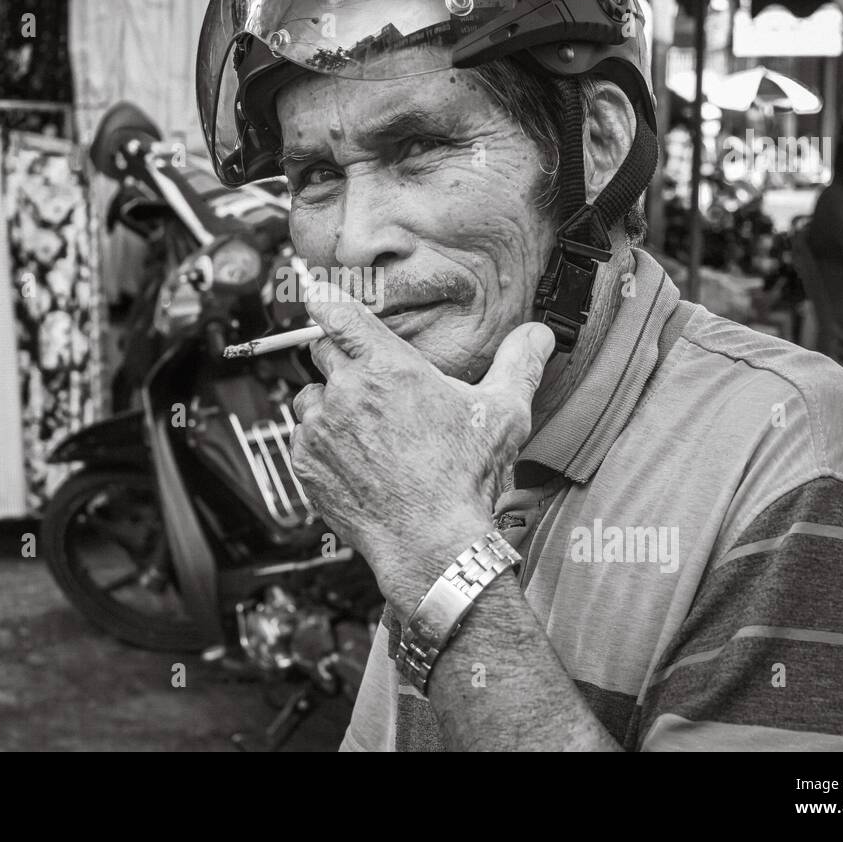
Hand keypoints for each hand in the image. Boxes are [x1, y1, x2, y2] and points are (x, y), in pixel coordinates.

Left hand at [289, 288, 555, 610]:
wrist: (430, 542)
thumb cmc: (466, 477)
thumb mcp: (503, 414)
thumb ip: (520, 364)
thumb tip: (540, 334)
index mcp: (387, 366)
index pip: (337, 314)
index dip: (327, 303)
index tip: (320, 300)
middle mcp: (346, 390)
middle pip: (321, 352)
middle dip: (341, 360)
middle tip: (369, 385)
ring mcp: (320, 428)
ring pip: (309, 396)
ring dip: (329, 405)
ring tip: (366, 431)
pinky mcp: (305, 462)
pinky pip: (302, 438)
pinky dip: (321, 444)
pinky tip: (355, 460)